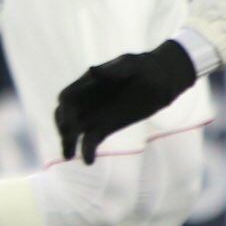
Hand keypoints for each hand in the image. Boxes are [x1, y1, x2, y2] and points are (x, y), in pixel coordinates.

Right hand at [55, 39, 196, 162]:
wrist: (161, 80)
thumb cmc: (145, 67)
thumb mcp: (131, 64)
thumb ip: (113, 69)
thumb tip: (93, 70)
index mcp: (87, 84)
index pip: (67, 98)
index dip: (64, 110)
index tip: (69, 122)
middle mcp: (86, 100)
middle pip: (65, 116)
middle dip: (63, 127)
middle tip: (69, 138)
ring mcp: (95, 115)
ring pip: (74, 131)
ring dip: (68, 143)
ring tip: (69, 155)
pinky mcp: (105, 128)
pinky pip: (91, 141)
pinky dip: (88, 151)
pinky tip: (89, 161)